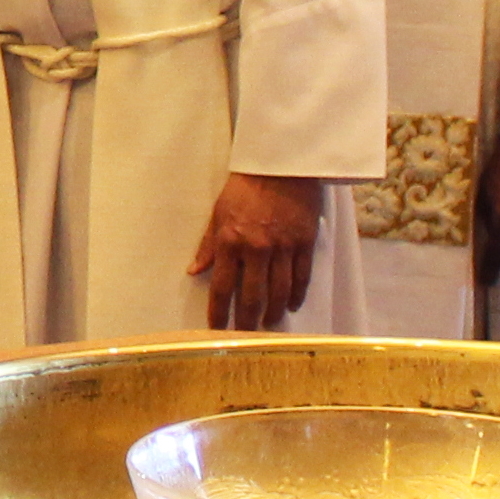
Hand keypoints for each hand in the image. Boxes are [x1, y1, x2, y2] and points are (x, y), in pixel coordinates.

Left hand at [191, 173, 324, 331]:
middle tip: (245, 335)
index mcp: (231, 240)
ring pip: (279, 291)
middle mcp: (257, 248)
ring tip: (268, 324)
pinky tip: (291, 305)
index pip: (223, 287)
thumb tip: (194, 272)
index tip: (216, 329)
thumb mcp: (219, 212)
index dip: (219, 312)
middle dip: (247, 321)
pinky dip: (296, 295)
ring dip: (273, 312)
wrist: (282, 162)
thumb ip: (208, 245)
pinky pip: (302, 277)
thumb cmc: (246, 186)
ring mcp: (284, 246)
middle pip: (253, 297)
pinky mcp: (305, 242)